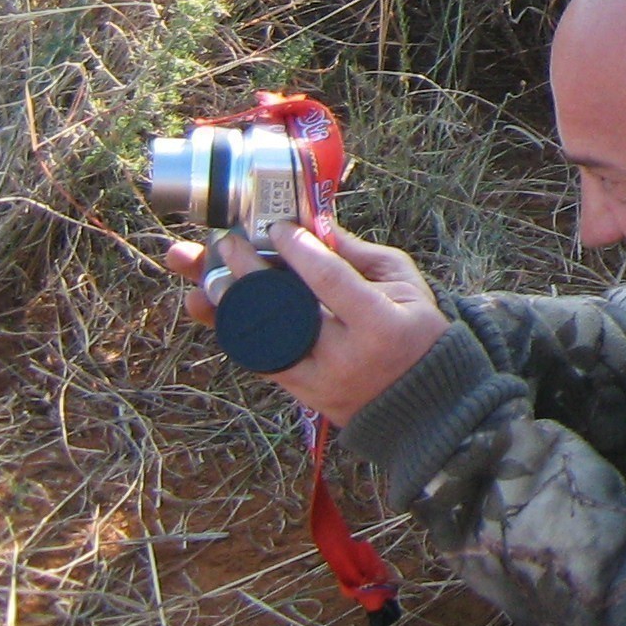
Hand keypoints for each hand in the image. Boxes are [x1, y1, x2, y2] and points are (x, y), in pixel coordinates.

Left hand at [164, 224, 449, 425]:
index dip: (298, 251)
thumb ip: (359, 255)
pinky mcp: (303, 394)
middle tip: (226, 243)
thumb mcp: (404, 284)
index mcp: (378, 323)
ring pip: (261, 340)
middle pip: (284, 310)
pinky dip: (240, 332)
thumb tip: (316, 226)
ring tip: (205, 279)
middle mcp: (344, 355)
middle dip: (248, 273)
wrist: (421, 400)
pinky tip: (220, 308)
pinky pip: (261, 359)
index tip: (276, 226)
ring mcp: (319, 380)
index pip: (328, 280)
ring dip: (229, 308)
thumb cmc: (417, 331)